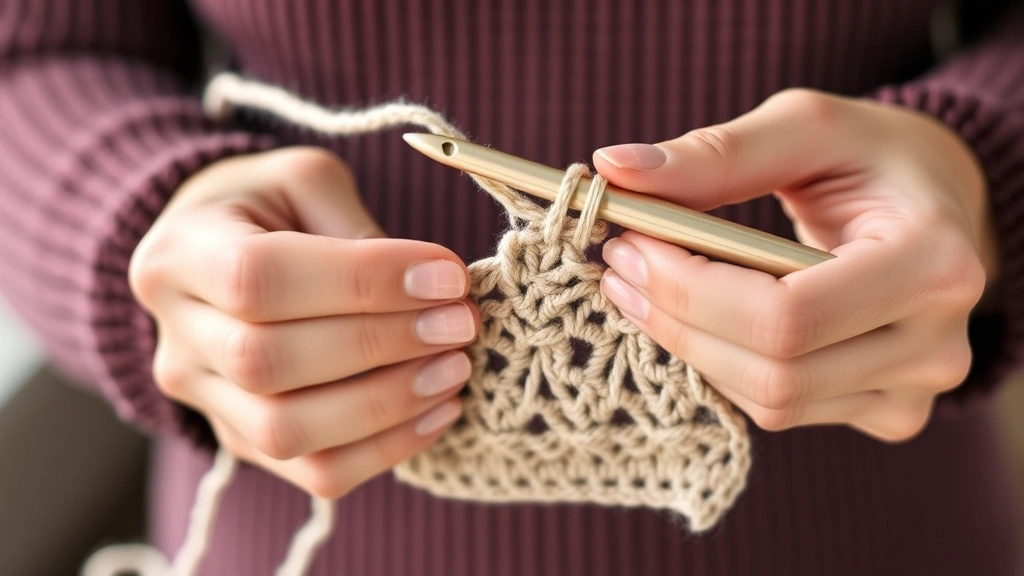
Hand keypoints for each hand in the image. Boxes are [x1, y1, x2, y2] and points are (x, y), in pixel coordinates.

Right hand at [130, 147, 478, 496]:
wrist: (216, 255)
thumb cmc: (268, 207)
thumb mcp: (305, 182)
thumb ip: (354, 227)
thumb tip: (429, 287)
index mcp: (180, 255)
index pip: (260, 277)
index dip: (362, 281)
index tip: (446, 275)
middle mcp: (177, 336)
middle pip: (268, 361)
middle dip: (382, 344)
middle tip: (459, 323)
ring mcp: (204, 399)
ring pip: (287, 430)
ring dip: (387, 405)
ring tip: (454, 369)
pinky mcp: (242, 439)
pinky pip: (314, 471)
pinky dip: (385, 450)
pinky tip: (438, 412)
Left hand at [594, 89, 997, 441]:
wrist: (938, 203)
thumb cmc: (870, 157)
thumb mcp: (805, 128)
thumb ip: (716, 153)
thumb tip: (614, 167)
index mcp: (933, 263)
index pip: (786, 316)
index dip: (688, 289)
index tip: (630, 241)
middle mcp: (938, 343)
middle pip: (772, 371)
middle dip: (676, 318)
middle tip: (621, 265)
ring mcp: (917, 391)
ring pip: (769, 400)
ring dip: (689, 346)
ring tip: (644, 286)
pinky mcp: (890, 412)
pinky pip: (780, 409)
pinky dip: (723, 366)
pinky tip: (696, 318)